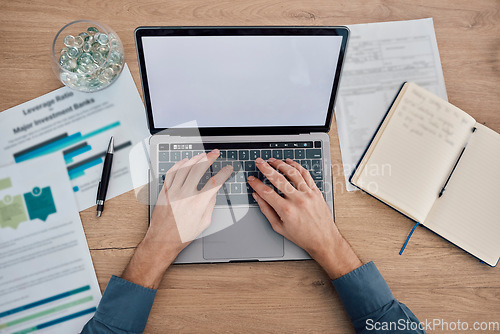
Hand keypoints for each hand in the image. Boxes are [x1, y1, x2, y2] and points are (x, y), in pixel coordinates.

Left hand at [122, 149, 231, 287]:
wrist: (162, 240)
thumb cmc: (182, 235)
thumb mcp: (204, 223)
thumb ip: (210, 205)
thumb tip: (213, 192)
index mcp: (198, 204)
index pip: (215, 182)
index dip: (224, 173)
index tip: (228, 168)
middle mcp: (185, 195)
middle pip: (199, 169)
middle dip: (209, 158)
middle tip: (215, 153)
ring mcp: (173, 192)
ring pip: (184, 168)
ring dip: (195, 159)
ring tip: (202, 155)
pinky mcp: (164, 192)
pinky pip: (171, 173)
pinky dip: (178, 164)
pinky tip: (184, 161)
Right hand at [248, 157, 361, 278]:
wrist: (324, 240)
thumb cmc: (302, 236)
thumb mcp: (279, 227)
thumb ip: (266, 210)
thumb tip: (258, 197)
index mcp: (286, 210)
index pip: (266, 192)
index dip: (256, 184)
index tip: (251, 179)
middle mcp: (297, 200)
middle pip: (278, 178)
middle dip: (266, 168)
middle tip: (259, 162)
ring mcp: (308, 194)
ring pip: (292, 173)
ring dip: (281, 164)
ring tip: (272, 160)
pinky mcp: (316, 192)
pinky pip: (306, 175)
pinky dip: (297, 166)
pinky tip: (290, 162)